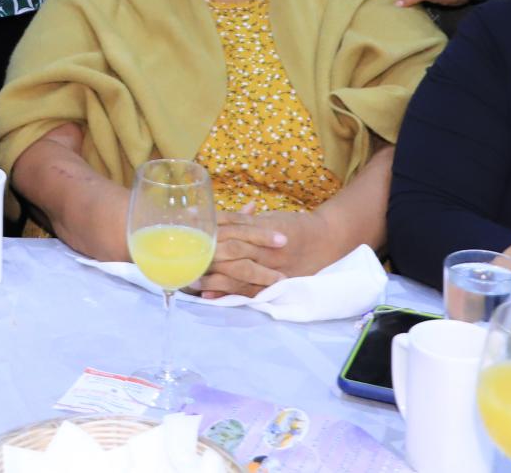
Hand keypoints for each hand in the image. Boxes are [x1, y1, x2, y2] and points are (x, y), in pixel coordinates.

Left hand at [197, 204, 337, 297]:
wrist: (326, 239)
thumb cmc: (293, 226)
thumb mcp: (269, 217)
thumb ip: (242, 220)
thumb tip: (208, 216)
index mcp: (262, 229)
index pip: (232, 231)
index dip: (209, 233)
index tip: (189, 233)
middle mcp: (266, 249)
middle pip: (232, 253)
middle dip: (207, 257)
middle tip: (183, 260)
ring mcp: (271, 268)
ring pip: (238, 274)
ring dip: (213, 278)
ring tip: (190, 279)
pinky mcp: (275, 284)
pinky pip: (249, 291)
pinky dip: (227, 293)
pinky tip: (209, 295)